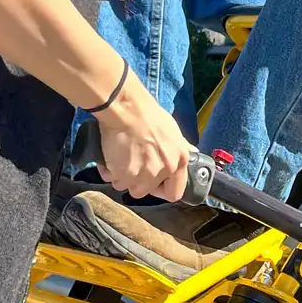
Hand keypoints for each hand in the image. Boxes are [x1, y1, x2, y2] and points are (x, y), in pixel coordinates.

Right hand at [95, 80, 192, 201]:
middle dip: (137, 181)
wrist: (128, 109)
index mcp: (178, 162)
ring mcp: (142, 175)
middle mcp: (162, 171)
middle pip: (146, 191)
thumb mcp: (174, 131)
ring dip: (122, 176)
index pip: (174, 193)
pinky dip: (109, 171)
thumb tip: (192, 152)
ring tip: (120, 159)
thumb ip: (181, 147)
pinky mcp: (123, 174)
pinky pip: (113, 179)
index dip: (162, 189)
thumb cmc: (149, 115)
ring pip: (128, 187)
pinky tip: (110, 157)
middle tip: (132, 164)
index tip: (154, 182)